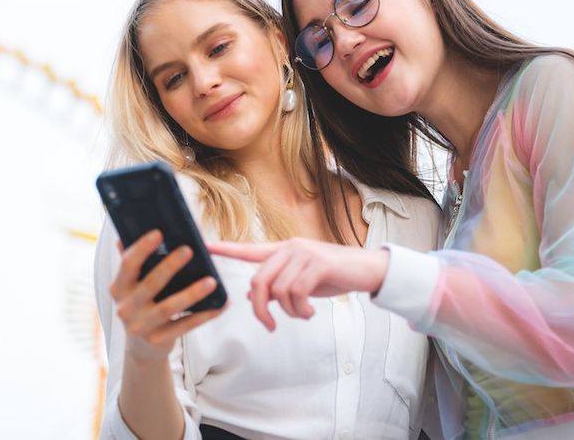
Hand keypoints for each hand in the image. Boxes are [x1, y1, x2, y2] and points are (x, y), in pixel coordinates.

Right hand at [110, 230, 224, 362]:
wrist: (141, 348)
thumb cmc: (141, 305)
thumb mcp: (131, 286)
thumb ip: (132, 262)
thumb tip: (126, 234)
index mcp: (119, 288)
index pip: (128, 264)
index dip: (142, 248)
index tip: (159, 232)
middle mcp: (126, 307)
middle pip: (151, 283)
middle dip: (170, 266)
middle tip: (189, 250)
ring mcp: (141, 326)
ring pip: (170, 306)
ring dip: (192, 293)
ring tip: (212, 280)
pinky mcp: (159, 340)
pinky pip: (186, 325)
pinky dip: (205, 314)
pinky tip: (220, 305)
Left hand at [209, 238, 387, 330]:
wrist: (367, 270)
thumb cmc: (333, 275)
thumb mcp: (302, 281)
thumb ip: (277, 285)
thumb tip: (251, 296)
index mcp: (283, 250)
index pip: (249, 249)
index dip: (227, 250)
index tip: (206, 247)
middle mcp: (290, 247)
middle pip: (259, 280)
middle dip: (261, 308)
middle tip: (270, 325)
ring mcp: (304, 254)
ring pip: (279, 290)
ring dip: (289, 311)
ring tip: (303, 314)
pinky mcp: (318, 264)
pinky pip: (297, 293)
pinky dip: (301, 310)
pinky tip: (310, 312)